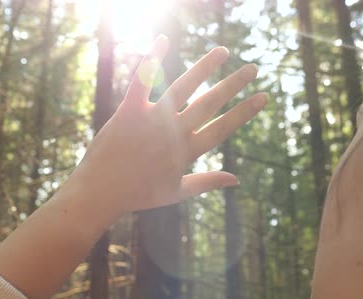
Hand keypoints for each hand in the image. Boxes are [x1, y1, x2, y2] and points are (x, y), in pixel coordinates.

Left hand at [67, 35, 266, 217]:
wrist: (99, 193)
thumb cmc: (139, 194)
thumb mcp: (177, 192)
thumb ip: (208, 182)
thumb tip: (236, 180)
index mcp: (187, 152)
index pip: (223, 127)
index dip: (245, 111)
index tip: (263, 96)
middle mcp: (173, 133)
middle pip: (210, 103)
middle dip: (234, 84)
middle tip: (253, 68)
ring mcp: (152, 120)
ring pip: (183, 87)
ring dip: (205, 67)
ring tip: (222, 51)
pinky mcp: (128, 111)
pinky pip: (142, 80)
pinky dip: (151, 59)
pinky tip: (163, 39)